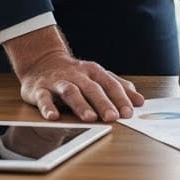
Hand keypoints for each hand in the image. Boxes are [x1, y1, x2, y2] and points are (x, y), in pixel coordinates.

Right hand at [4, 26, 142, 121]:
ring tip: (90, 118)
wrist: (42, 61)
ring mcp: (58, 81)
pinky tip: (53, 117)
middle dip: (103, 103)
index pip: (110, 84)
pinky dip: (48, 107)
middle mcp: (77, 75)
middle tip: (113, 117)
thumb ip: (118, 87)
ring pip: (70, 91)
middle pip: (92, 88)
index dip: (120, 98)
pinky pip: (43, 98)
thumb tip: (139, 100)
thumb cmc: (75, 74)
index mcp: (93, 71)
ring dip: (80, 105)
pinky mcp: (39, 89)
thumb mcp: (97, 77)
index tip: (129, 112)